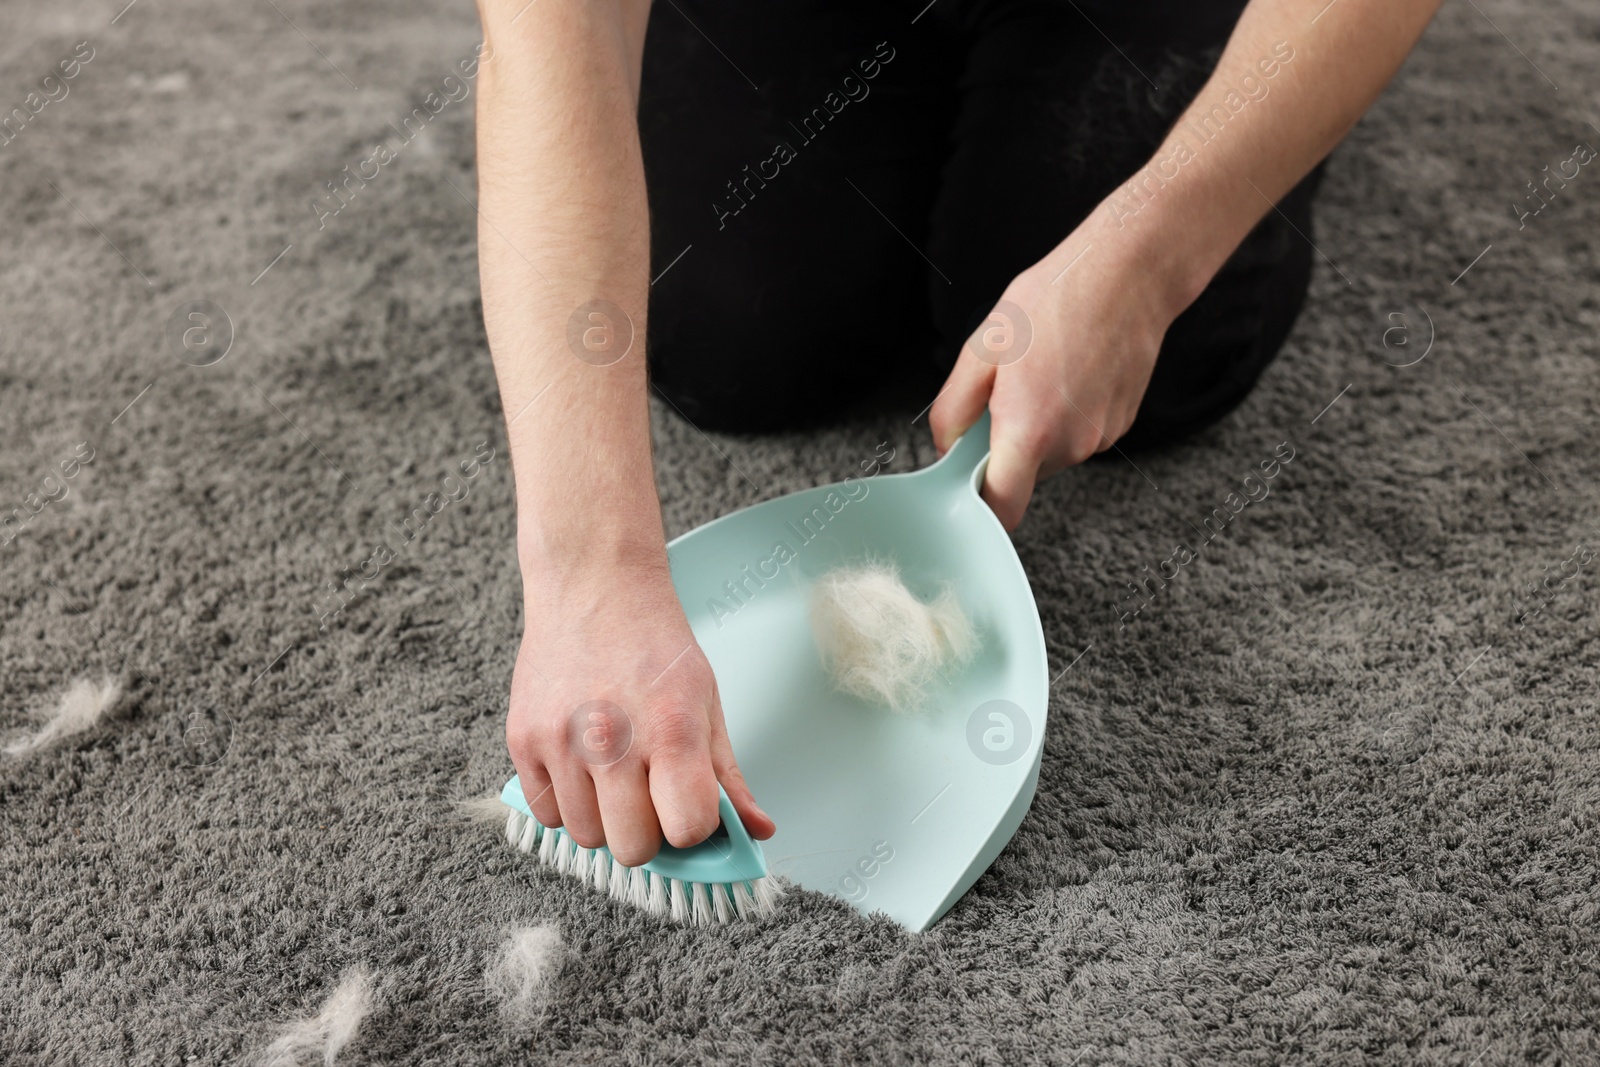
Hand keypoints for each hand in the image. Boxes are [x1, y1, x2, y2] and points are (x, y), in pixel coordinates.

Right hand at [505, 556, 774, 866]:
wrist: (594, 587)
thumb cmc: (655, 644)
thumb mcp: (707, 702)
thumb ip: (728, 776)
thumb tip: (757, 831)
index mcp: (671, 731)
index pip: (687, 830)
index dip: (693, 827)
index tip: (689, 808)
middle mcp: (612, 741)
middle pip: (633, 849)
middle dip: (648, 833)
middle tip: (650, 797)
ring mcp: (561, 743)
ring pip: (586, 838)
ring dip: (604, 819)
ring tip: (614, 775)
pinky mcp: (522, 740)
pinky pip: (545, 814)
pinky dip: (566, 804)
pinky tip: (582, 769)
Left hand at [929, 215, 1185, 530]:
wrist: (1127, 275)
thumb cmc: (1055, 301)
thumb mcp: (982, 348)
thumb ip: (954, 408)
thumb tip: (946, 446)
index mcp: (1029, 431)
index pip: (1002, 508)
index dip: (981, 506)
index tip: (968, 485)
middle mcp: (1070, 445)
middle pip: (1025, 476)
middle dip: (1006, 448)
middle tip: (1004, 394)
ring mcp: (1100, 437)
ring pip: (1053, 454)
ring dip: (1038, 429)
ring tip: (1043, 373)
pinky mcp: (1121, 425)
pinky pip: (1080, 435)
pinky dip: (1067, 416)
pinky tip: (1070, 372)